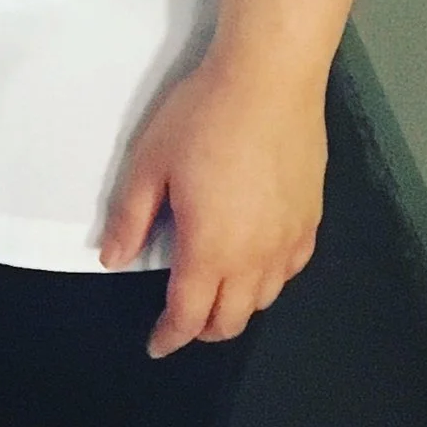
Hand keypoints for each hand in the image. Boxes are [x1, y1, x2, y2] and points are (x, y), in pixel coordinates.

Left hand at [100, 51, 326, 356]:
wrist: (270, 81)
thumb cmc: (202, 117)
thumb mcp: (150, 162)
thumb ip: (131, 216)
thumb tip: (114, 260)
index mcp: (210, 250)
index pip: (189, 315)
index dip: (170, 336)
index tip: (156, 345)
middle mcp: (255, 259)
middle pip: (232, 319)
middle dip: (203, 328)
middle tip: (183, 320)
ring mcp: (289, 242)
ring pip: (264, 299)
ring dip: (238, 307)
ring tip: (216, 294)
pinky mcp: (312, 220)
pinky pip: (290, 271)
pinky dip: (269, 282)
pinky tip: (257, 264)